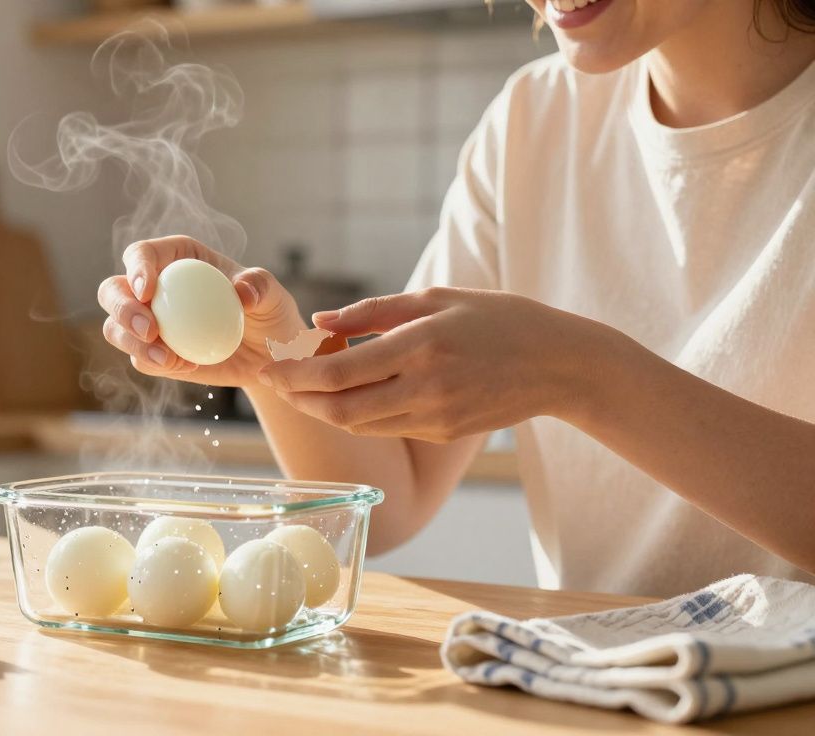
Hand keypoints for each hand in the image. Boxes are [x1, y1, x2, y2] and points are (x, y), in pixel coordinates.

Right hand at [97, 235, 305, 387]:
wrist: (268, 356)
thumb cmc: (269, 314)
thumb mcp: (273, 295)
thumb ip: (260, 285)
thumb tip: (240, 291)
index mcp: (176, 258)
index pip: (142, 254)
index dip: (136, 268)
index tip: (147, 290)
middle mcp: (154, 287)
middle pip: (113, 290)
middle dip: (122, 309)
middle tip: (149, 330)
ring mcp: (148, 321)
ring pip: (115, 328)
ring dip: (133, 344)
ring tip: (170, 359)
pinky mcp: (152, 353)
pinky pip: (139, 358)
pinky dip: (155, 364)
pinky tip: (186, 366)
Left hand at [257, 287, 622, 441]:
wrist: (561, 365)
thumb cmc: (500, 319)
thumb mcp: (438, 298)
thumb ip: (374, 311)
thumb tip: (320, 321)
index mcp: (421, 347)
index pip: (338, 374)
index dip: (295, 376)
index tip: (267, 368)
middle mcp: (425, 389)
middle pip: (339, 410)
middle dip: (299, 399)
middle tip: (275, 382)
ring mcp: (435, 418)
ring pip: (358, 425)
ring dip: (323, 409)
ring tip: (303, 385)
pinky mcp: (442, 433)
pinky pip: (386, 427)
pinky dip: (357, 413)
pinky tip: (347, 392)